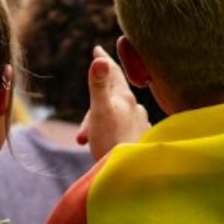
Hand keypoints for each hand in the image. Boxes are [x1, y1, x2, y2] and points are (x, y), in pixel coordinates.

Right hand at [76, 46, 149, 160]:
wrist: (131, 173)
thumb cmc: (112, 142)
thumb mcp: (100, 111)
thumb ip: (99, 85)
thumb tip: (100, 60)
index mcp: (124, 98)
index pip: (113, 72)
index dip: (103, 60)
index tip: (97, 50)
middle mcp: (136, 108)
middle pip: (112, 98)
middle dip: (92, 109)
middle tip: (81, 134)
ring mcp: (140, 124)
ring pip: (116, 116)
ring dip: (98, 124)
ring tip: (87, 142)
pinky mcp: (142, 139)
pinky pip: (123, 130)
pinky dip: (111, 133)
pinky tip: (108, 143)